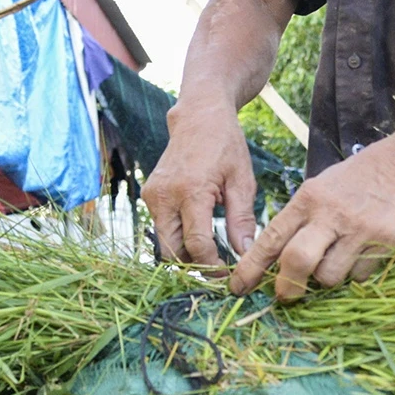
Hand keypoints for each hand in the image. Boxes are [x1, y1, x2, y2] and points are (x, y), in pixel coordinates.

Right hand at [141, 91, 257, 265]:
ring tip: (212, 253)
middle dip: (195, 266)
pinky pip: (161, 228)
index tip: (229, 276)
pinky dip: (178, 238)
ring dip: (185, 253)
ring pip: (164, 243)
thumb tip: (246, 255)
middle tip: (219, 270)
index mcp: (190, 191)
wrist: (198, 118)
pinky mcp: (149, 195)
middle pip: (172, 251)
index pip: (196, 244)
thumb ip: (242, 220)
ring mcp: (152, 196)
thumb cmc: (225, 146)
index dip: (213, 266)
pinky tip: (199, 234)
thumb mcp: (242, 181)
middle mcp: (164, 195)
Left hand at [228, 138, 394, 300]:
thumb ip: (301, 219)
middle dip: (287, 287)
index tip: (238, 287)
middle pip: (296, 262)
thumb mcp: (321, 188)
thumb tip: (277, 258)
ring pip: (329, 276)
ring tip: (337, 262)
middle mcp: (330, 214)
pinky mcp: (386, 243)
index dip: (250, 268)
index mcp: (307, 199)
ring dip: (327, 280)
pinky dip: (356, 274)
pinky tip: (363, 255)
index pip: (271, 238)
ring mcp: (359, 230)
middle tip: (286, 296)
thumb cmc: (358, 178)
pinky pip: (360, 276)